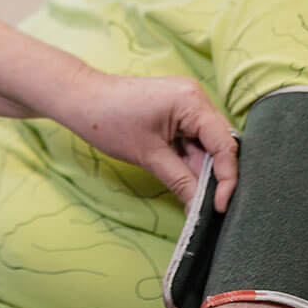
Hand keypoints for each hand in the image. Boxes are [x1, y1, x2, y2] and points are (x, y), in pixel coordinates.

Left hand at [62, 68, 237, 210]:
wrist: (80, 99)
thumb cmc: (109, 120)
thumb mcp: (149, 156)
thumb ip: (181, 182)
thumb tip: (201, 210)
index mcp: (192, 101)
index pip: (225, 144)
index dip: (227, 177)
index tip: (220, 206)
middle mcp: (195, 97)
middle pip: (219, 143)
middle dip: (215, 175)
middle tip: (210, 206)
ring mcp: (186, 102)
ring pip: (206, 144)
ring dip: (201, 170)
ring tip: (195, 198)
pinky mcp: (176, 110)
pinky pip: (192, 138)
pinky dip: (189, 160)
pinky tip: (186, 180)